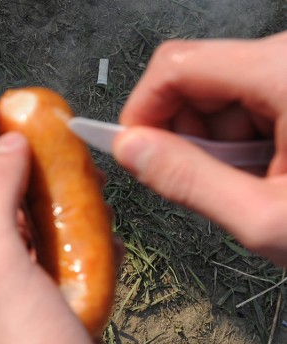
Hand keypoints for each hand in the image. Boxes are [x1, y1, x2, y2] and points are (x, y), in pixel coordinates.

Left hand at [0, 133, 163, 343]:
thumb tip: (6, 142)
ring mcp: (17, 309)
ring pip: (40, 243)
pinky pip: (69, 271)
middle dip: (34, 193)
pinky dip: (87, 254)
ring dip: (64, 221)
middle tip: (70, 168)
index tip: (32, 139)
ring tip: (91, 203)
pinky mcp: (59, 322)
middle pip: (2, 220)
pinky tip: (106, 245)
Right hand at [114, 31, 286, 264]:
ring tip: (252, 185)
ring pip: (223, 89)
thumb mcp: (263, 218)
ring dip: (218, 141)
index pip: (176, 66)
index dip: (142, 110)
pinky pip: (254, 97)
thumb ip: (186, 180)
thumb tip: (131, 151)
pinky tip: (271, 172)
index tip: (135, 152)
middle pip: (198, 75)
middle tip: (203, 184)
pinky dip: (247, 138)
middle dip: (184, 132)